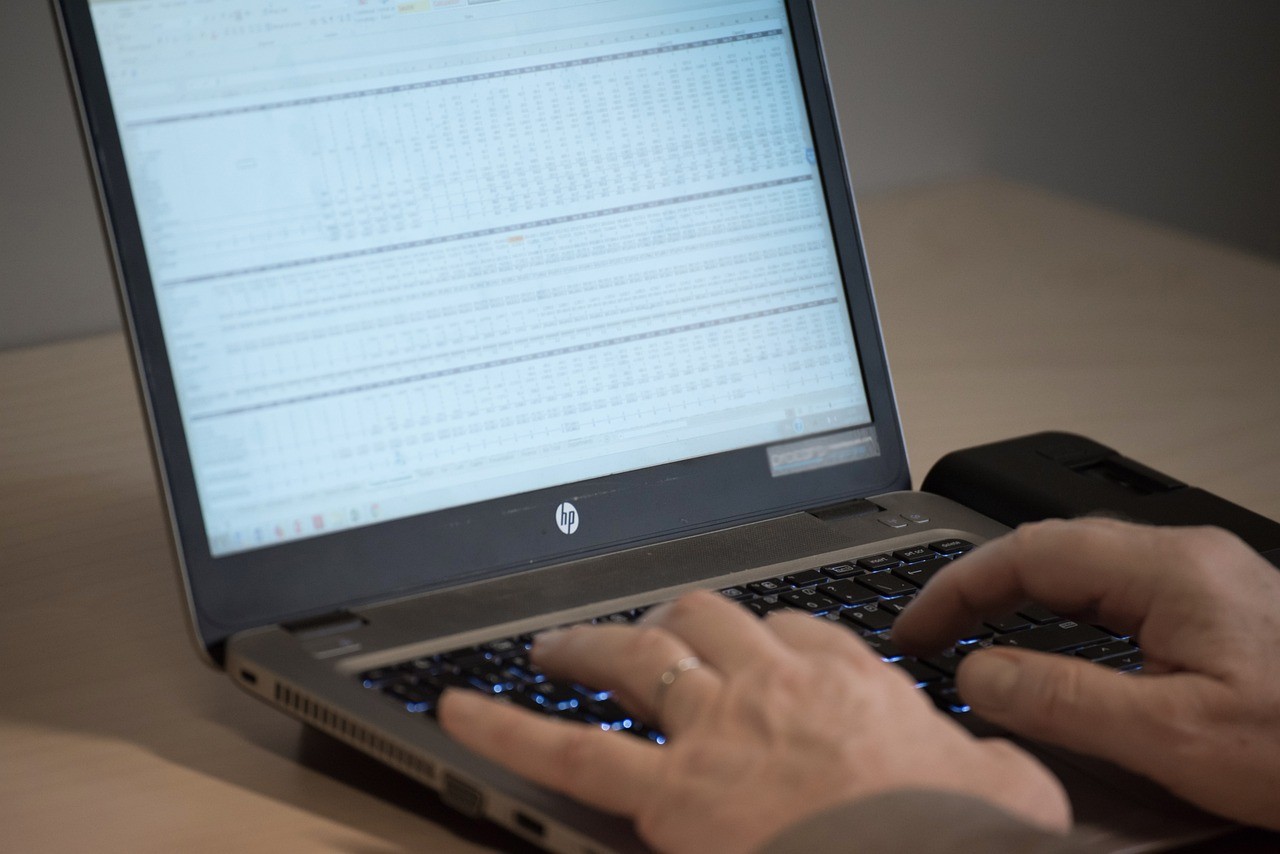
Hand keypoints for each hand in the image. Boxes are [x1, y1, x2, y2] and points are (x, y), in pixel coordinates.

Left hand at [439, 590, 1068, 853]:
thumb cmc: (964, 836)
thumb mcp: (1007, 785)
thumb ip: (986, 758)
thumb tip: (996, 766)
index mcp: (849, 680)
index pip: (794, 629)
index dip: (764, 636)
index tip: (753, 649)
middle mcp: (774, 686)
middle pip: (706, 618)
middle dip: (668, 617)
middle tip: (641, 631)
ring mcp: (716, 730)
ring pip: (637, 657)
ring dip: (588, 645)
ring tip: (552, 644)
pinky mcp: (671, 792)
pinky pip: (569, 750)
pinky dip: (505, 730)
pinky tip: (456, 711)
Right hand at [894, 518, 1279, 830]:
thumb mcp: (1175, 736)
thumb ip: (1064, 698)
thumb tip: (977, 672)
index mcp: (1168, 570)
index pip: (1027, 554)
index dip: (956, 590)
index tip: (915, 631)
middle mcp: (1182, 556)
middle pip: (1045, 546)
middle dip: (974, 586)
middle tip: (926, 633)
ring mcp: (1199, 574)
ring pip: (1076, 562)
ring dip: (1011, 593)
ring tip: (964, 632)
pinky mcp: (1210, 602)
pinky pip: (1109, 585)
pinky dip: (1054, 606)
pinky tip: (1040, 635)